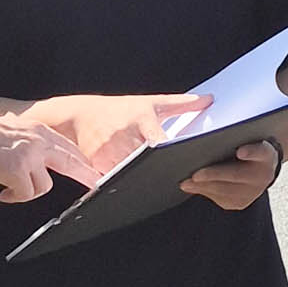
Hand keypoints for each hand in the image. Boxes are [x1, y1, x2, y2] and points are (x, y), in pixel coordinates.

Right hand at [0, 112, 101, 203]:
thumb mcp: (9, 132)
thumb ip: (28, 143)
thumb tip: (39, 163)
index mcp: (37, 129)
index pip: (67, 146)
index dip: (81, 160)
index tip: (91, 170)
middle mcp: (37, 139)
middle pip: (72, 161)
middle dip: (85, 175)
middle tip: (93, 185)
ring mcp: (29, 154)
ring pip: (46, 185)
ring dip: (29, 192)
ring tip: (10, 190)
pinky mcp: (18, 169)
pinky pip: (27, 193)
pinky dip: (15, 197)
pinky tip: (3, 193)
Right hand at [28, 92, 211, 169]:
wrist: (78, 115)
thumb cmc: (118, 110)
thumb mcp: (148, 102)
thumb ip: (179, 104)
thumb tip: (209, 99)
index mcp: (140, 120)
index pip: (160, 141)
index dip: (170, 153)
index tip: (183, 161)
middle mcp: (124, 137)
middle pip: (146, 161)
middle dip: (157, 169)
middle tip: (174, 178)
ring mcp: (108, 153)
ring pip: (131, 173)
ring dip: (141, 178)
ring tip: (154, 183)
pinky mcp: (96, 165)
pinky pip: (115, 180)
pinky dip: (124, 184)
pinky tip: (132, 187)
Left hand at [180, 140, 281, 212]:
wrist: (257, 169)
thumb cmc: (243, 146)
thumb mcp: (242, 138)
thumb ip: (228, 137)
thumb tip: (201, 140)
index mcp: (266, 153)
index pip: (261, 151)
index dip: (251, 152)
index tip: (240, 151)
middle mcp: (264, 175)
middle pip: (237, 175)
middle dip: (214, 175)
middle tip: (195, 175)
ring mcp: (253, 192)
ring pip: (226, 191)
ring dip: (204, 186)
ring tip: (186, 182)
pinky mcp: (241, 202)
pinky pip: (221, 199)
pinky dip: (205, 192)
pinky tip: (191, 187)